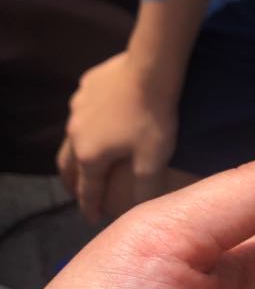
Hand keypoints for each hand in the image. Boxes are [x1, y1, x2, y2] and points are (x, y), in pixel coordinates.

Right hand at [57, 52, 182, 221]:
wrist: (151, 69)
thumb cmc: (153, 118)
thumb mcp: (153, 160)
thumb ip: (143, 189)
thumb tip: (139, 211)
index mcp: (90, 155)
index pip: (87, 190)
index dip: (90, 207)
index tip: (93, 219)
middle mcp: (75, 133)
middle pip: (68, 166)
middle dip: (73, 184)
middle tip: (79, 195)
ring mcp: (77, 107)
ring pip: (72, 137)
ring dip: (75, 154)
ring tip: (84, 162)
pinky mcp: (86, 86)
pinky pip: (83, 111)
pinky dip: (87, 125)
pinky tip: (98, 123)